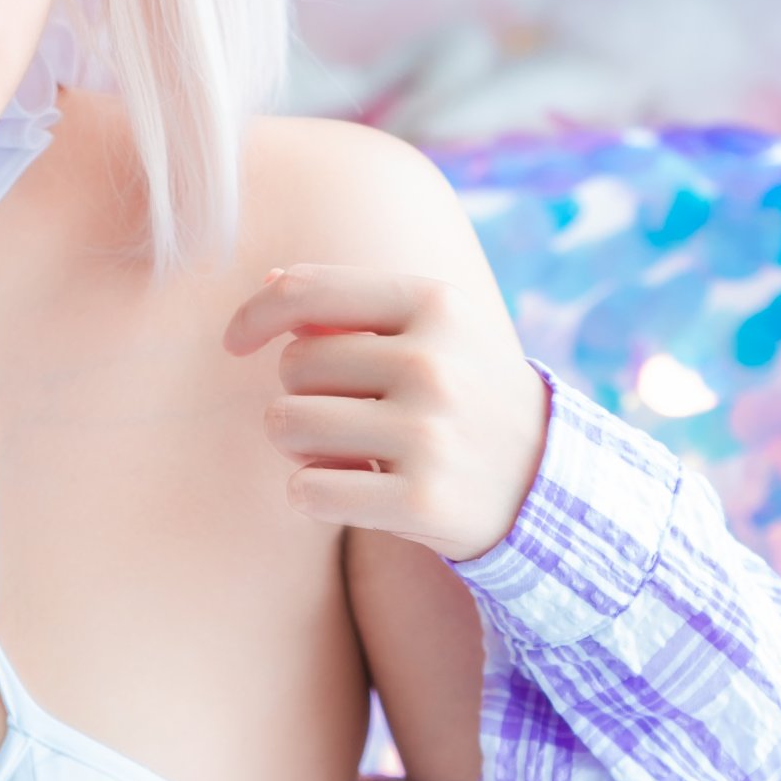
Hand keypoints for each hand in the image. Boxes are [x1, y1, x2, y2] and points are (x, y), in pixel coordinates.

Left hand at [224, 264, 549, 562]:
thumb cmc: (466, 394)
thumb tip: (270, 280)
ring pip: (286, 425)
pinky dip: (314, 493)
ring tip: (348, 450)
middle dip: (301, 391)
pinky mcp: (419, 501)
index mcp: (436, 303)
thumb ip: (355, 303)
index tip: (237, 342)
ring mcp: (428, 434)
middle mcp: (433, 362)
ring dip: (299, 444)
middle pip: (293, 365)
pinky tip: (356, 490)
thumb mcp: (435, 329)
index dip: (255, 314)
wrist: (544, 482)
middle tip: (347, 413)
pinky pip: (305, 490)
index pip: (305, 291)